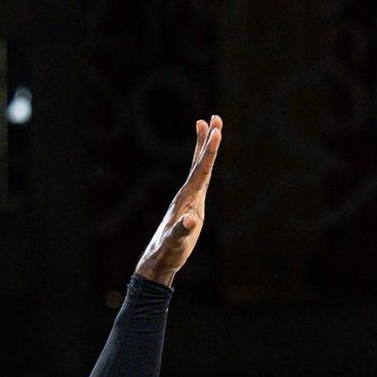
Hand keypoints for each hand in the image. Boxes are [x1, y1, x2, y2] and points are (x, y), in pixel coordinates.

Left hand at [136, 114, 222, 285]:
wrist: (158, 259)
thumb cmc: (168, 252)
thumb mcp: (175, 243)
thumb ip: (182, 231)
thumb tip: (191, 221)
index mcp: (186, 198)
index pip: (201, 171)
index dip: (209, 152)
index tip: (217, 132)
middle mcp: (186, 194)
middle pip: (199, 162)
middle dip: (207, 141)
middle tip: (215, 117)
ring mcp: (188, 198)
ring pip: (198, 168)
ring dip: (204, 147)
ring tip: (208, 125)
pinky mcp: (191, 205)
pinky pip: (199, 179)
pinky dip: (204, 166)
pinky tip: (205, 159)